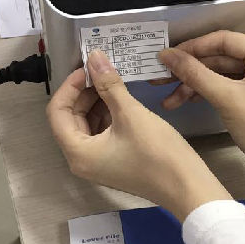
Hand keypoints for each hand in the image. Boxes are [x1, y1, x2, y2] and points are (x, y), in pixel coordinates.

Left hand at [47, 50, 230, 221]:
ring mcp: (96, 163)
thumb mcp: (131, 113)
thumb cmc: (157, 152)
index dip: (70, 86)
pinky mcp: (112, 162)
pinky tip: (120, 99)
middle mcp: (80, 160)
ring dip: (95, 102)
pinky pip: (100, 133)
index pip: (57, 111)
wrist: (187, 186)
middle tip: (101, 71)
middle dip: (83, 93)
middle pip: (69, 118)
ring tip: (111, 81)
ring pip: (85, 125)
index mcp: (77, 152)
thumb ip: (109, 84)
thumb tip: (94, 57)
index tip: (89, 68)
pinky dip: (106, 114)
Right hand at [157, 31, 244, 207]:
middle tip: (159, 79)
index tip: (165, 58)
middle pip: (220, 56)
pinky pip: (227, 84)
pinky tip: (182, 101)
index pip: (223, 41)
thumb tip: (166, 55)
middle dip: (189, 70)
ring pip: (220, 72)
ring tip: (167, 99)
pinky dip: (206, 92)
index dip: (192, 48)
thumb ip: (194, 74)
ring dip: (194, 84)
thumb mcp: (226, 98)